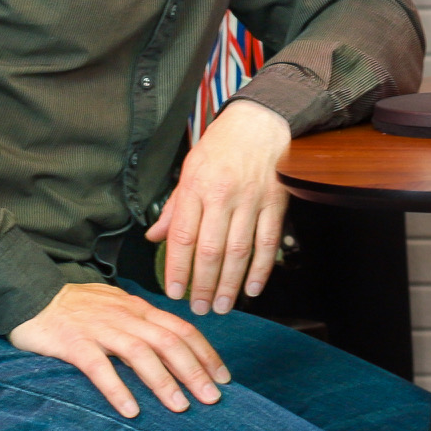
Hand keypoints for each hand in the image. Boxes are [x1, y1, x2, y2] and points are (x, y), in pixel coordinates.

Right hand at [10, 283, 230, 417]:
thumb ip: (143, 322)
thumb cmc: (77, 306)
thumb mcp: (118, 306)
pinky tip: (130, 410)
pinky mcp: (73, 343)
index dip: (206, 353)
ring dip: (163, 382)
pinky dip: (117, 389)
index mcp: (139, 309)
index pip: (182, 329)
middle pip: (169, 342)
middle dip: (194, 371)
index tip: (223, 377)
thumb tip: (173, 342)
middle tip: (212, 398)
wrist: (30, 294)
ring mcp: (99, 328)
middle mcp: (125, 316)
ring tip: (180, 407)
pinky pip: (99, 367)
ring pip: (140, 354)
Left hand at [145, 100, 291, 312]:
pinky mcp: (275, 203)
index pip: (183, 237)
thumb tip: (155, 237)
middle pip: (210, 250)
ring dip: (230, 283)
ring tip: (221, 306)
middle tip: (199, 309)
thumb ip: (174, 207)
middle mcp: (223, 196)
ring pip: (239, 251)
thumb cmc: (221, 145)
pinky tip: (253, 288)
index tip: (173, 293)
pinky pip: (268, 242)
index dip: (178, 269)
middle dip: (203, 285)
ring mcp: (251, 200)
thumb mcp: (189, 169)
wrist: (260, 121)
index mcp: (196, 187)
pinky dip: (262, 269)